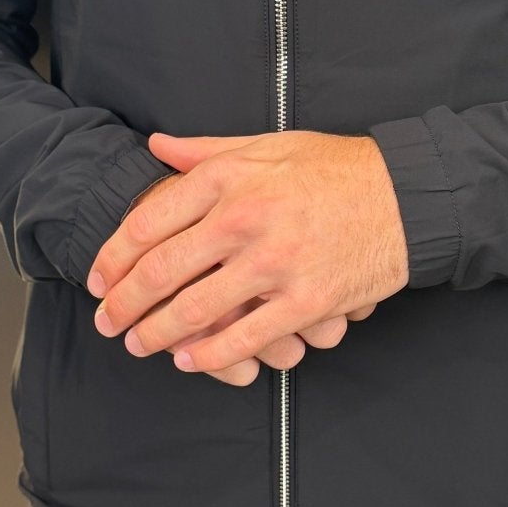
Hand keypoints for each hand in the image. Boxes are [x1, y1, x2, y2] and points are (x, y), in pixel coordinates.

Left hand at [85, 129, 409, 380]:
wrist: (408, 195)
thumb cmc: (337, 168)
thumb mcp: (268, 144)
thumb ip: (207, 151)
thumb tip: (157, 147)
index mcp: (228, 178)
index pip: (148, 223)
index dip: (113, 257)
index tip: (99, 278)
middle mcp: (243, 219)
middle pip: (160, 271)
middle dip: (124, 303)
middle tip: (107, 321)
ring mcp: (274, 263)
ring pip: (195, 309)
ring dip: (157, 334)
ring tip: (139, 345)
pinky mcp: (306, 300)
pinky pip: (245, 338)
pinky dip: (210, 355)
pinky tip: (189, 361)